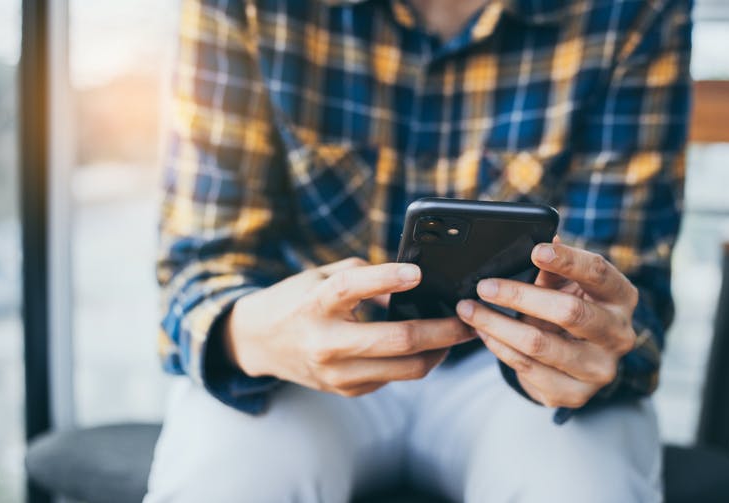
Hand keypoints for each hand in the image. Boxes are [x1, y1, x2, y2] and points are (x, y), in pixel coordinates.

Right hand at [226, 258, 473, 396]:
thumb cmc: (296, 301)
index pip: (352, 288)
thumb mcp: (320, 276)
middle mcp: (325, 343)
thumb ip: (364, 275)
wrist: (260, 342)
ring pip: (405, 368)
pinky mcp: (345, 390)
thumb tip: (413, 281)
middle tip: (468, 319)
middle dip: (443, 331)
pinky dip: (414, 362)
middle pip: (397, 341)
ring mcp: (336, 373)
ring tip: (455, 334)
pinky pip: (393, 377)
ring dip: (439, 351)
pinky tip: (425, 347)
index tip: (418, 272)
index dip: (387, 279)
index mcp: (315, 304)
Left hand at [455, 240, 638, 408]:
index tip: (535, 250)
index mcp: (622, 297)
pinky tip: (482, 332)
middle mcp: (618, 335)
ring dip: (496, 324)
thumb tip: (535, 241)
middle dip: (519, 296)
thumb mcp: (567, 285)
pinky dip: (498, 346)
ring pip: (539, 344)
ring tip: (468, 309)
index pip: (599, 273)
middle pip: (568, 311)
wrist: (580, 362)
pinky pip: (527, 367)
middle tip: (483, 286)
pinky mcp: (574, 395)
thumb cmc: (570, 309)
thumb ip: (552, 269)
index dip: (567, 260)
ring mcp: (598, 369)